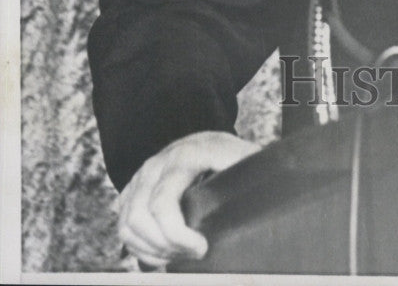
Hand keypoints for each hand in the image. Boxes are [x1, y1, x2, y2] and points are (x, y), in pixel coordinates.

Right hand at [117, 130, 260, 266]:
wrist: (208, 140)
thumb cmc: (230, 153)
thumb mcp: (244, 156)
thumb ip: (249, 168)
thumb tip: (273, 182)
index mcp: (184, 156)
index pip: (163, 203)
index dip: (177, 234)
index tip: (202, 248)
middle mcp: (157, 164)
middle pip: (140, 218)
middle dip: (164, 245)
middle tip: (192, 254)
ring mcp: (141, 177)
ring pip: (127, 224)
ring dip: (150, 249)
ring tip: (177, 256)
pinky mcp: (132, 191)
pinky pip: (123, 226)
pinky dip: (139, 246)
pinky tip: (162, 253)